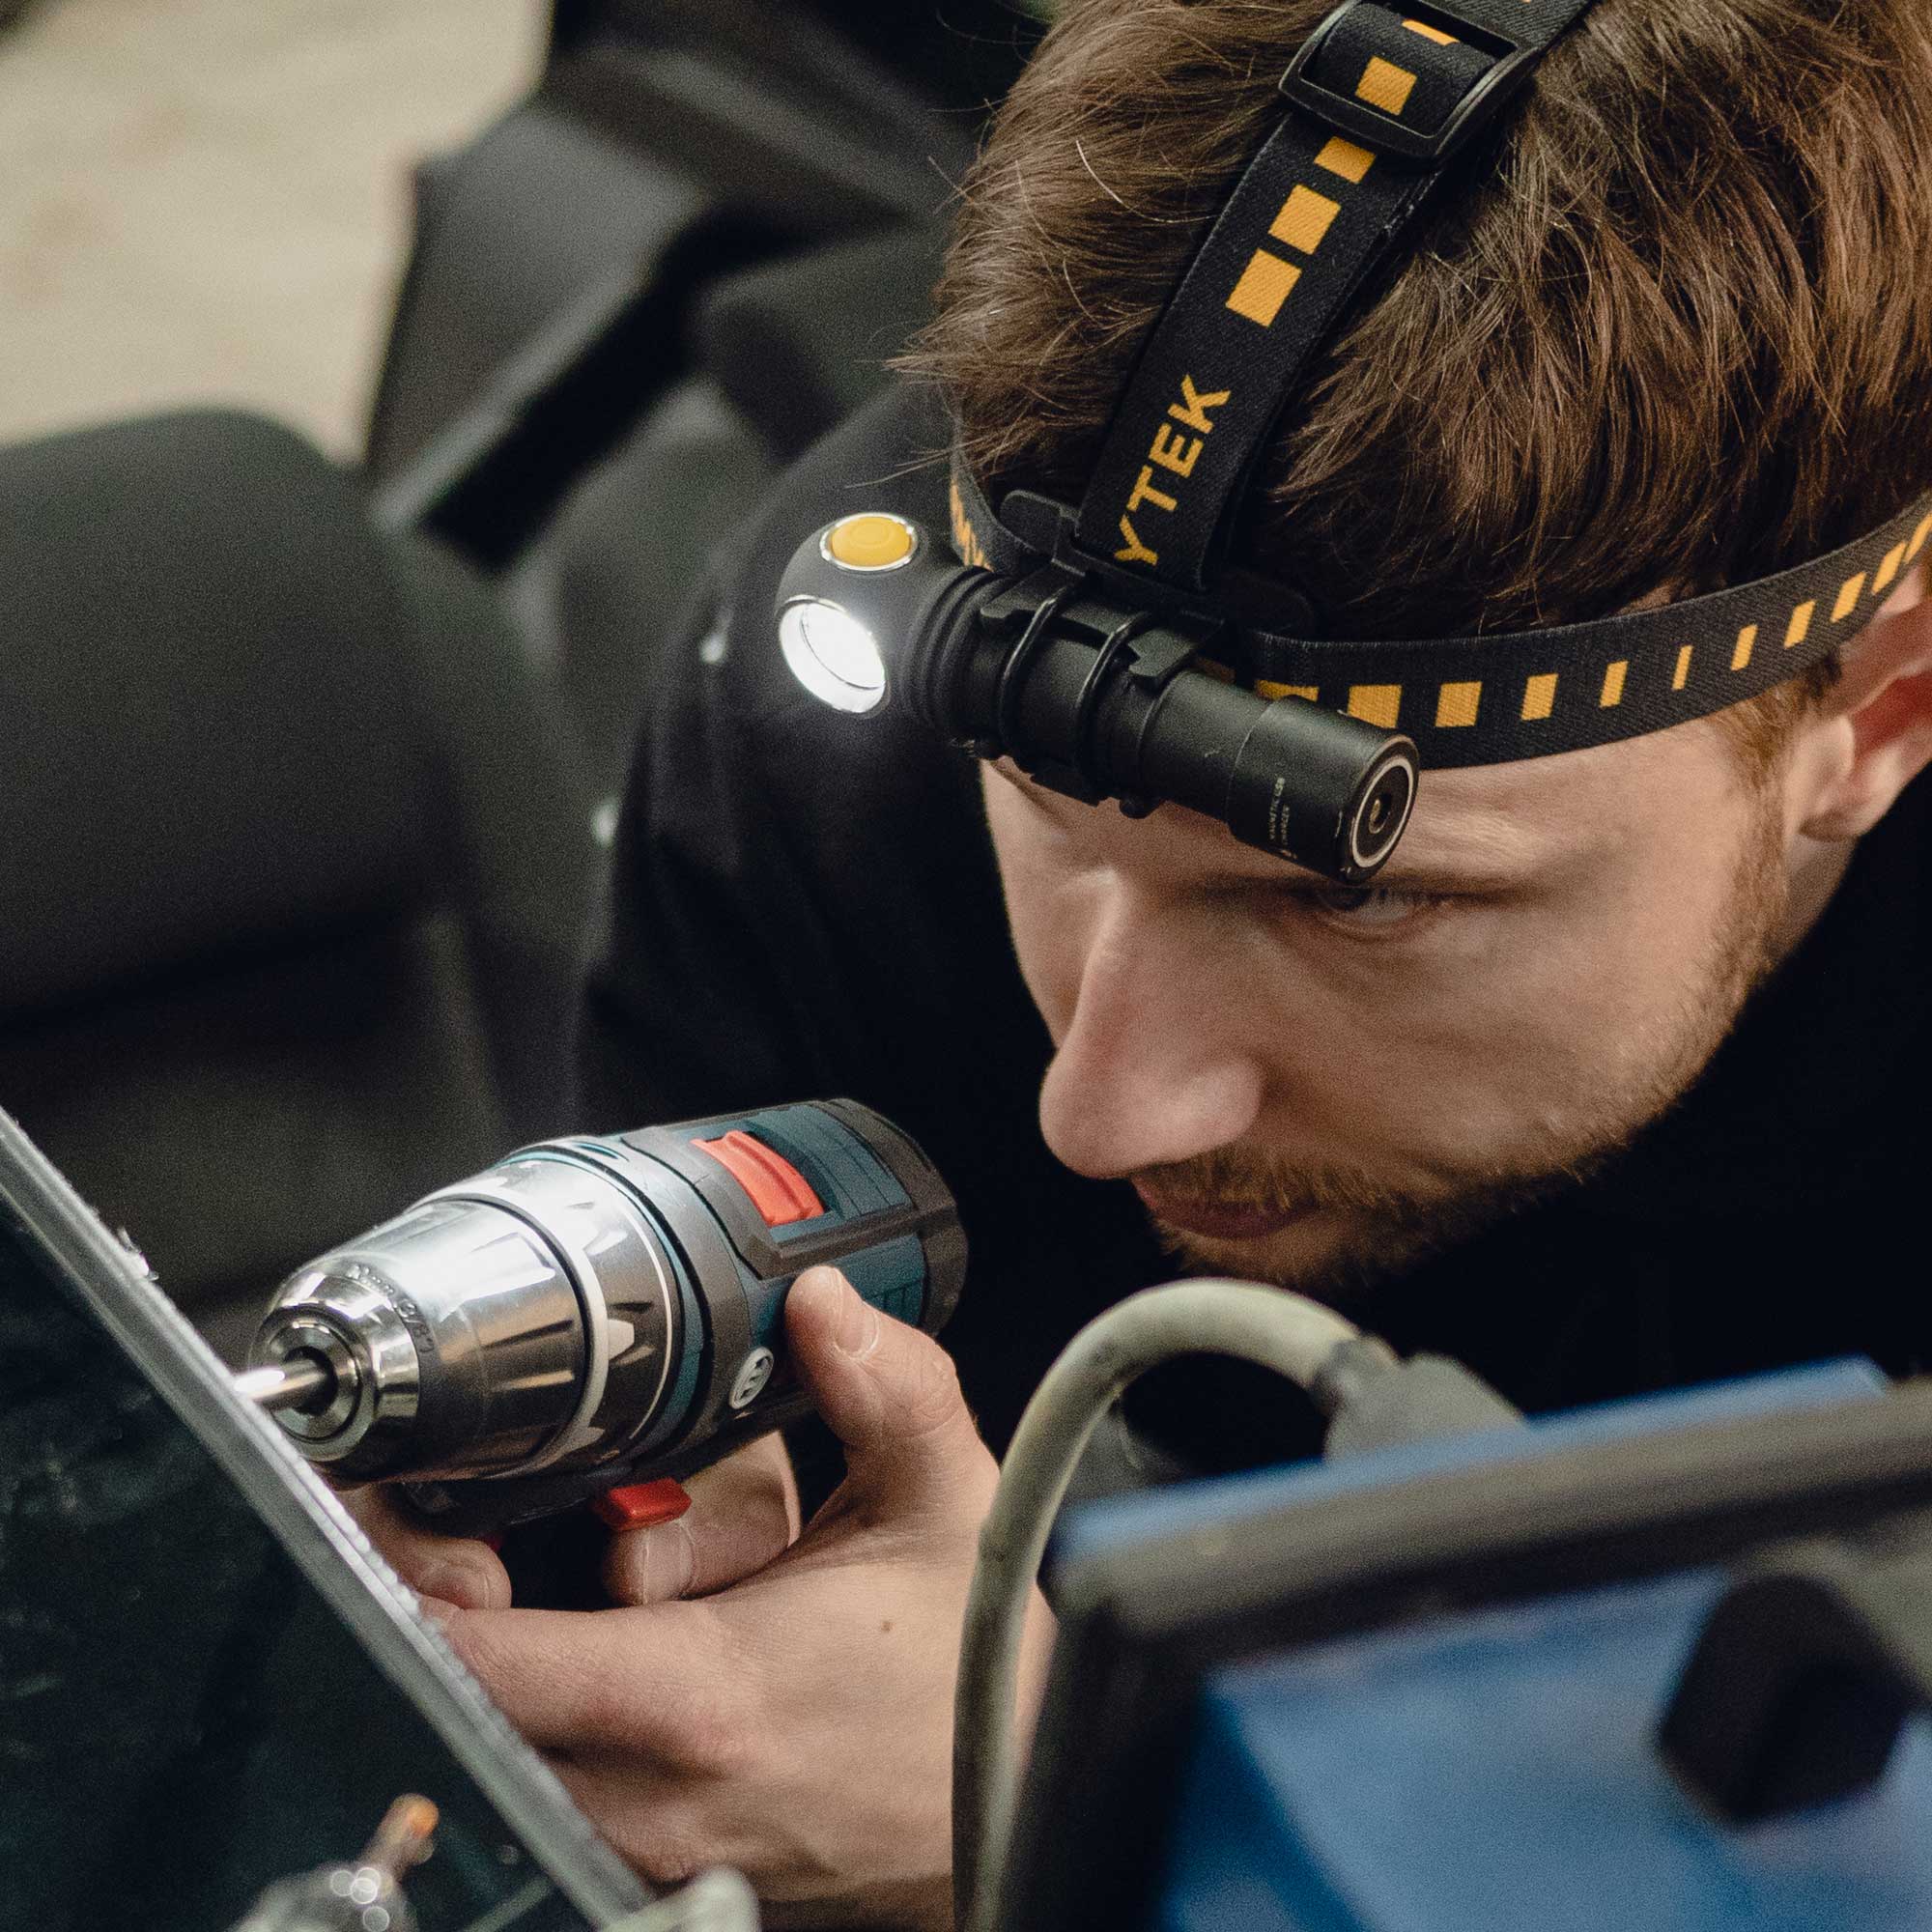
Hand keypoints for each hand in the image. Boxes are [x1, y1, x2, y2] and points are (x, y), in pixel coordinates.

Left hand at [351, 1267, 1049, 1928]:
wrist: (1023, 1796)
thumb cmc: (980, 1670)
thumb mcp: (946, 1501)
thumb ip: (886, 1384)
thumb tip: (823, 1300)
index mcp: (701, 1695)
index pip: (473, 1663)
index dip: (406, 1582)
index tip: (397, 1516)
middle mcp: (652, 1794)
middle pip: (459, 1706)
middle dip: (445, 1614)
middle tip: (482, 1536)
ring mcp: (651, 1848)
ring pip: (502, 1750)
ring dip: (503, 1667)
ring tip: (559, 1589)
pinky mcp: (663, 1872)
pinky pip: (552, 1790)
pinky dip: (549, 1722)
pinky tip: (619, 1650)